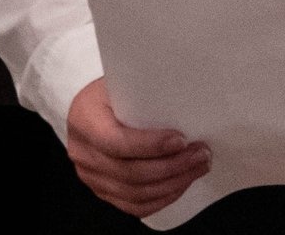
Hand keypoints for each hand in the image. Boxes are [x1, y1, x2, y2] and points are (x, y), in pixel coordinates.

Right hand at [66, 77, 208, 217]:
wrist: (95, 103)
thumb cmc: (117, 87)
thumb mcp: (127, 79)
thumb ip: (149, 90)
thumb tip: (194, 98)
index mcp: (85, 118)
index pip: (115, 142)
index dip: (150, 146)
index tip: (182, 140)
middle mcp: (82, 151)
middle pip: (128, 172)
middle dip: (172, 167)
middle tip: (202, 154)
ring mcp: (90, 175)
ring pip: (133, 193)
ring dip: (172, 183)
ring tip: (199, 166)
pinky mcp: (101, 189)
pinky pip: (131, 205)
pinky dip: (160, 198)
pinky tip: (182, 184)